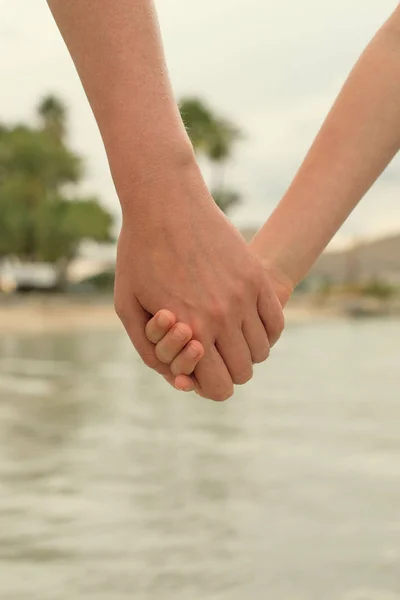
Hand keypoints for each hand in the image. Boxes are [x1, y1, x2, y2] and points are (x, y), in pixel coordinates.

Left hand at [114, 161, 283, 400]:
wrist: (165, 203)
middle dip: (227, 371)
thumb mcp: (128, 306)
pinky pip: (276, 322)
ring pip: (262, 350)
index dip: (211, 387)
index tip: (202, 373)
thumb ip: (148, 349)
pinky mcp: (257, 277)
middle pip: (244, 372)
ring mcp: (244, 296)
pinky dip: (266, 331)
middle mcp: (222, 317)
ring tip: (229, 337)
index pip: (219, 386)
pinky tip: (247, 321)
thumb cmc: (139, 254)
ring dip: (247, 352)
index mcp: (190, 329)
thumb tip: (177, 377)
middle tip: (214, 355)